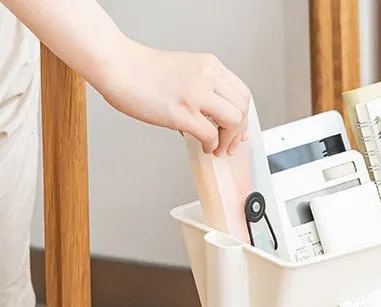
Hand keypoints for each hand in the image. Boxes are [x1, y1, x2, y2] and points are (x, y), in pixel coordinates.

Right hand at [95, 40, 250, 155]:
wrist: (118, 66)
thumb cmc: (142, 71)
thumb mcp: (184, 70)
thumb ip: (203, 89)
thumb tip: (214, 118)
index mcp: (209, 65)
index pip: (242, 93)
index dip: (244, 115)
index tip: (239, 129)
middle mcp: (206, 76)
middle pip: (243, 107)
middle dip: (240, 131)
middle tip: (231, 143)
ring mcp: (196, 94)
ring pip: (234, 121)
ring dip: (229, 140)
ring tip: (218, 148)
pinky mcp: (183, 112)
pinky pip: (211, 135)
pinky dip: (212, 146)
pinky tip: (204, 147)